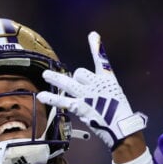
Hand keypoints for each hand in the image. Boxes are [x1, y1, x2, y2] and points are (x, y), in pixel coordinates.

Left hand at [37, 31, 146, 148]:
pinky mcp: (81, 107)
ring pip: (68, 83)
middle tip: (63, 76)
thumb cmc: (118, 114)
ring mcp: (88, 95)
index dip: (97, 48)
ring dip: (56, 79)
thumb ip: (102, 88)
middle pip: (80, 73)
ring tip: (45, 75)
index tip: (92, 36)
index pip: (101, 61)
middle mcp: (97, 85)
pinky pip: (64, 101)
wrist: (121, 127)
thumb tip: (90, 84)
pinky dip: (52, 98)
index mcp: (108, 81)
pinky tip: (42, 96)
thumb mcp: (114, 96)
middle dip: (74, 78)